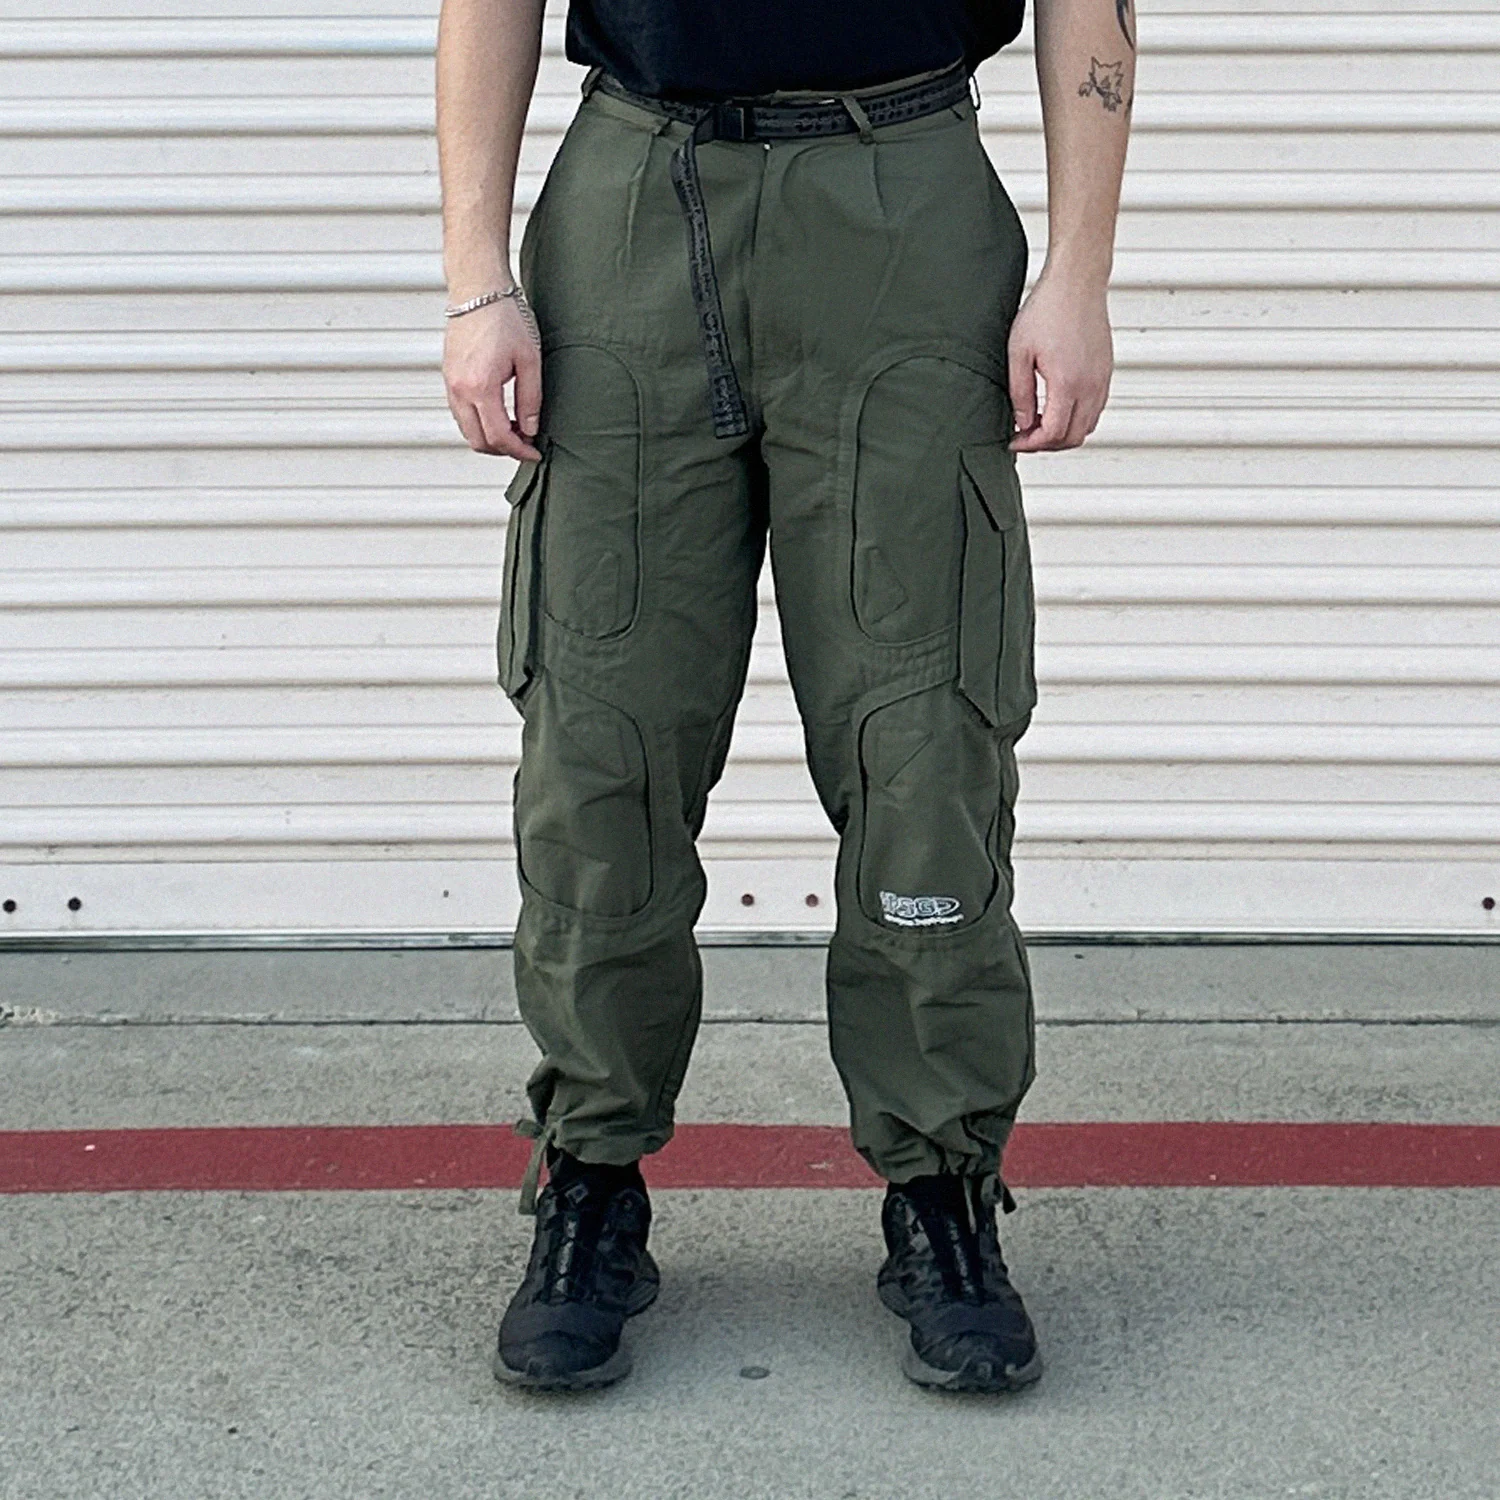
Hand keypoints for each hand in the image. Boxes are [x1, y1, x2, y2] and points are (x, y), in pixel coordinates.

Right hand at [443, 293, 542, 461]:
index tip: (535, 453)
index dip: (519, 451)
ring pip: (466, 430)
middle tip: (526, 444)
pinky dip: (478, 424)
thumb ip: (531, 400)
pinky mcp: (448, 377)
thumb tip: (531, 429)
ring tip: (515, 429)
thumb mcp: (530, 360)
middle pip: (478, 441)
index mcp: (480, 387)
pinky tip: (498, 415)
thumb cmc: (505, 317)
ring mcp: (450, 384)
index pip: (499, 437)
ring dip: (489, 438)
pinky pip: (460, 414)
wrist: (478, 289)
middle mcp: (459, 390)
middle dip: (504, 450)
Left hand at [1007, 270, 1113, 451]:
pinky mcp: (1106, 372)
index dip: (1030, 444)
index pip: (1053, 434)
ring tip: (1037, 425)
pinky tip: (1055, 409)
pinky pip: (1095, 410)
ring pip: (1087, 427)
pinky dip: (1076, 420)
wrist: (1077, 282)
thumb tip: (1022, 423)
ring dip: (1063, 434)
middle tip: (1024, 437)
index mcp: (1067, 383)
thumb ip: (1020, 393)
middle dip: (1046, 445)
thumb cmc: (1047, 310)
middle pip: (1073, 438)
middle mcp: (1091, 386)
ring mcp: (1102, 380)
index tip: (1014, 441)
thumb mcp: (1019, 352)